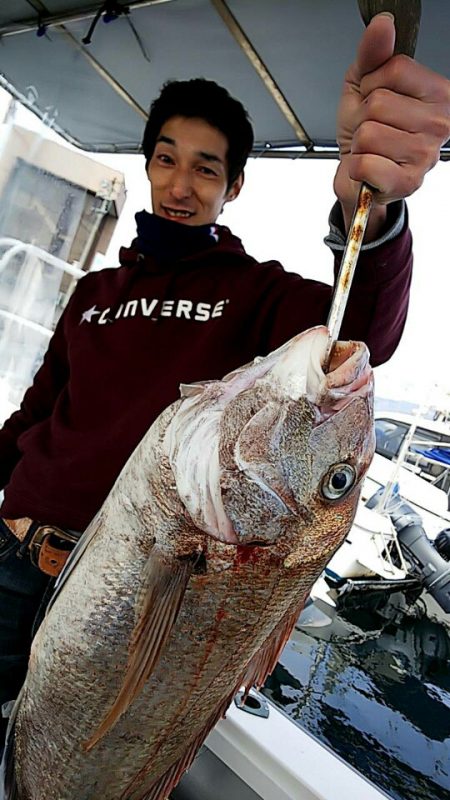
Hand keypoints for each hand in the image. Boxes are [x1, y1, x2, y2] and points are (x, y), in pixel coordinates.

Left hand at [334, 12, 449, 236]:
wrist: (358, 174)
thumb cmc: (366, 132)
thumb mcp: (364, 84)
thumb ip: (372, 54)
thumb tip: (383, 25)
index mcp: (437, 93)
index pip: (396, 68)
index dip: (372, 84)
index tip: (374, 99)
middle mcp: (440, 123)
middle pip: (379, 103)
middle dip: (362, 117)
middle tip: (371, 130)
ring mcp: (426, 155)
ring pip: (369, 134)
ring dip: (359, 144)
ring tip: (370, 150)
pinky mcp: (408, 182)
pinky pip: (366, 163)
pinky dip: (357, 167)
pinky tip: (369, 169)